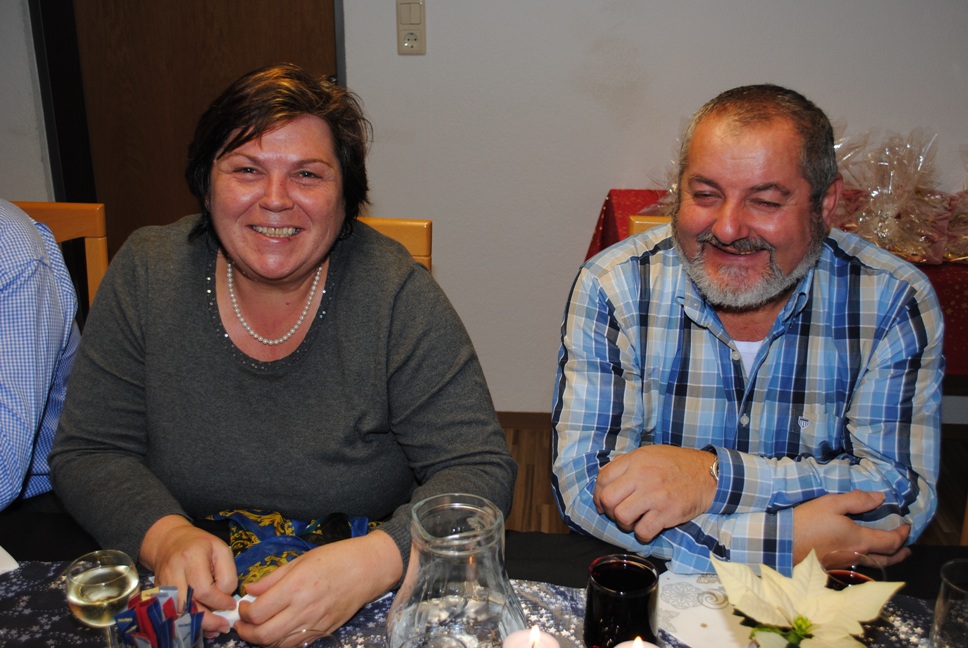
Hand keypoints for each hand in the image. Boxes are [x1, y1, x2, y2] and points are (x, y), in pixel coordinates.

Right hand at [138, 515, 237, 633]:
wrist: (169, 541)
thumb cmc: (200, 544)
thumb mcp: (221, 549)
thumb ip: (227, 572)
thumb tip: (226, 596)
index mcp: (191, 558)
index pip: (204, 589)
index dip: (220, 600)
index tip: (231, 604)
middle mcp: (174, 573)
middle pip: (189, 606)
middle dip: (209, 620)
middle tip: (224, 626)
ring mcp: (163, 586)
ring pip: (180, 614)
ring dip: (198, 625)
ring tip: (214, 628)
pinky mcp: (158, 595)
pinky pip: (173, 614)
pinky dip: (187, 623)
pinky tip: (201, 625)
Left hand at [233, 530, 402, 646]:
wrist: (369, 568)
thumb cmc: (337, 557)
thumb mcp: (301, 559)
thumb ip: (273, 577)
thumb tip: (251, 590)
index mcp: (296, 586)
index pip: (258, 612)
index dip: (243, 612)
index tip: (244, 604)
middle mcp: (304, 609)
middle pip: (263, 635)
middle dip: (245, 632)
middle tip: (242, 623)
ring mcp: (315, 624)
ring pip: (278, 645)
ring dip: (261, 640)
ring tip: (257, 628)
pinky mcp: (324, 631)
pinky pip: (296, 645)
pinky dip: (281, 642)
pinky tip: (278, 631)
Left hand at [593, 445, 717, 542]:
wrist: (708, 474)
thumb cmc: (677, 464)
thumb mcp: (649, 454)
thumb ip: (627, 464)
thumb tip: (605, 479)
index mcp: (636, 460)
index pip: (602, 478)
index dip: (597, 494)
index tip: (602, 502)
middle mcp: (642, 476)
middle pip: (608, 499)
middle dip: (608, 510)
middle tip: (617, 513)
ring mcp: (655, 496)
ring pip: (621, 516)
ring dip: (624, 523)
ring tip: (633, 520)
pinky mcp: (667, 513)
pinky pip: (643, 531)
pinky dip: (642, 534)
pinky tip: (648, 527)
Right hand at [792, 490, 910, 565]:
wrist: (783, 543)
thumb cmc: (807, 522)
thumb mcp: (830, 504)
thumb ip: (857, 500)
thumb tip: (880, 498)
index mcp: (859, 540)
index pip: (891, 541)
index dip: (903, 534)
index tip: (907, 525)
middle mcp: (857, 556)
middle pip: (888, 559)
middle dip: (901, 552)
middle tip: (907, 547)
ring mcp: (845, 565)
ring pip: (874, 565)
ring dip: (887, 558)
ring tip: (891, 553)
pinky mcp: (834, 568)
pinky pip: (859, 566)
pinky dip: (869, 561)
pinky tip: (863, 555)